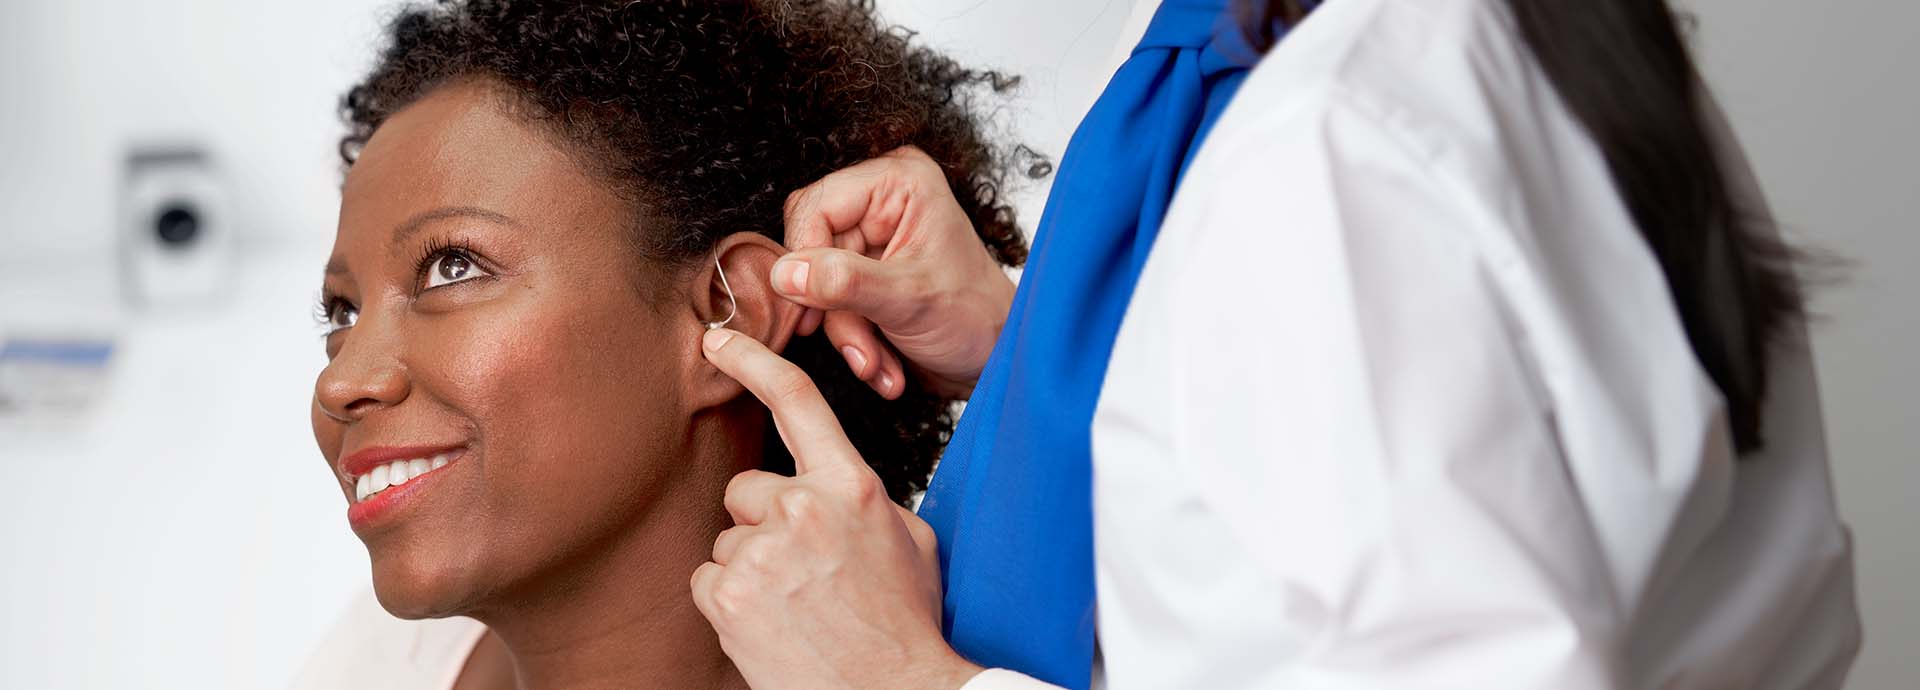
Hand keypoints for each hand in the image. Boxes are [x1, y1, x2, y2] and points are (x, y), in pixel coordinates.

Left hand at [691, 328, 983, 689]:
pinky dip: (730, 603)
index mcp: (851, 486)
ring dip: (750, 569)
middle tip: (801, 569)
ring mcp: (762, 550)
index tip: (718, 340)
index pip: (798, 402)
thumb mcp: (910, 541)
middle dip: (763, 522)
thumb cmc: (904, 624)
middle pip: (747, 487)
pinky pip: (708, 580)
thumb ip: (865, 499)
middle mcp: (804, 508)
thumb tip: (835, 491)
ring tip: (794, 606)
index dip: (753, 361)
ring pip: (728, 539)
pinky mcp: (729, 594)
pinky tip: (770, 624)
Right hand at [778, 146, 1015, 399]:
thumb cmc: (975, 318)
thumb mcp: (909, 300)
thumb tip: (785, 273)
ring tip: (877, 365)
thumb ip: (845, 283)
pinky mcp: (867, 269)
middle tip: (860, 351)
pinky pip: (831, 300)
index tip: (811, 311)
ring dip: (845, 333)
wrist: (997, 358)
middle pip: (813, 245)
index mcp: (899, 182)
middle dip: (834, 308)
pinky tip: (881, 363)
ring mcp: (874, 235)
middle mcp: (883, 198)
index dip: (806, 260)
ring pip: (818, 281)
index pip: (816, 206)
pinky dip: (852, 338)